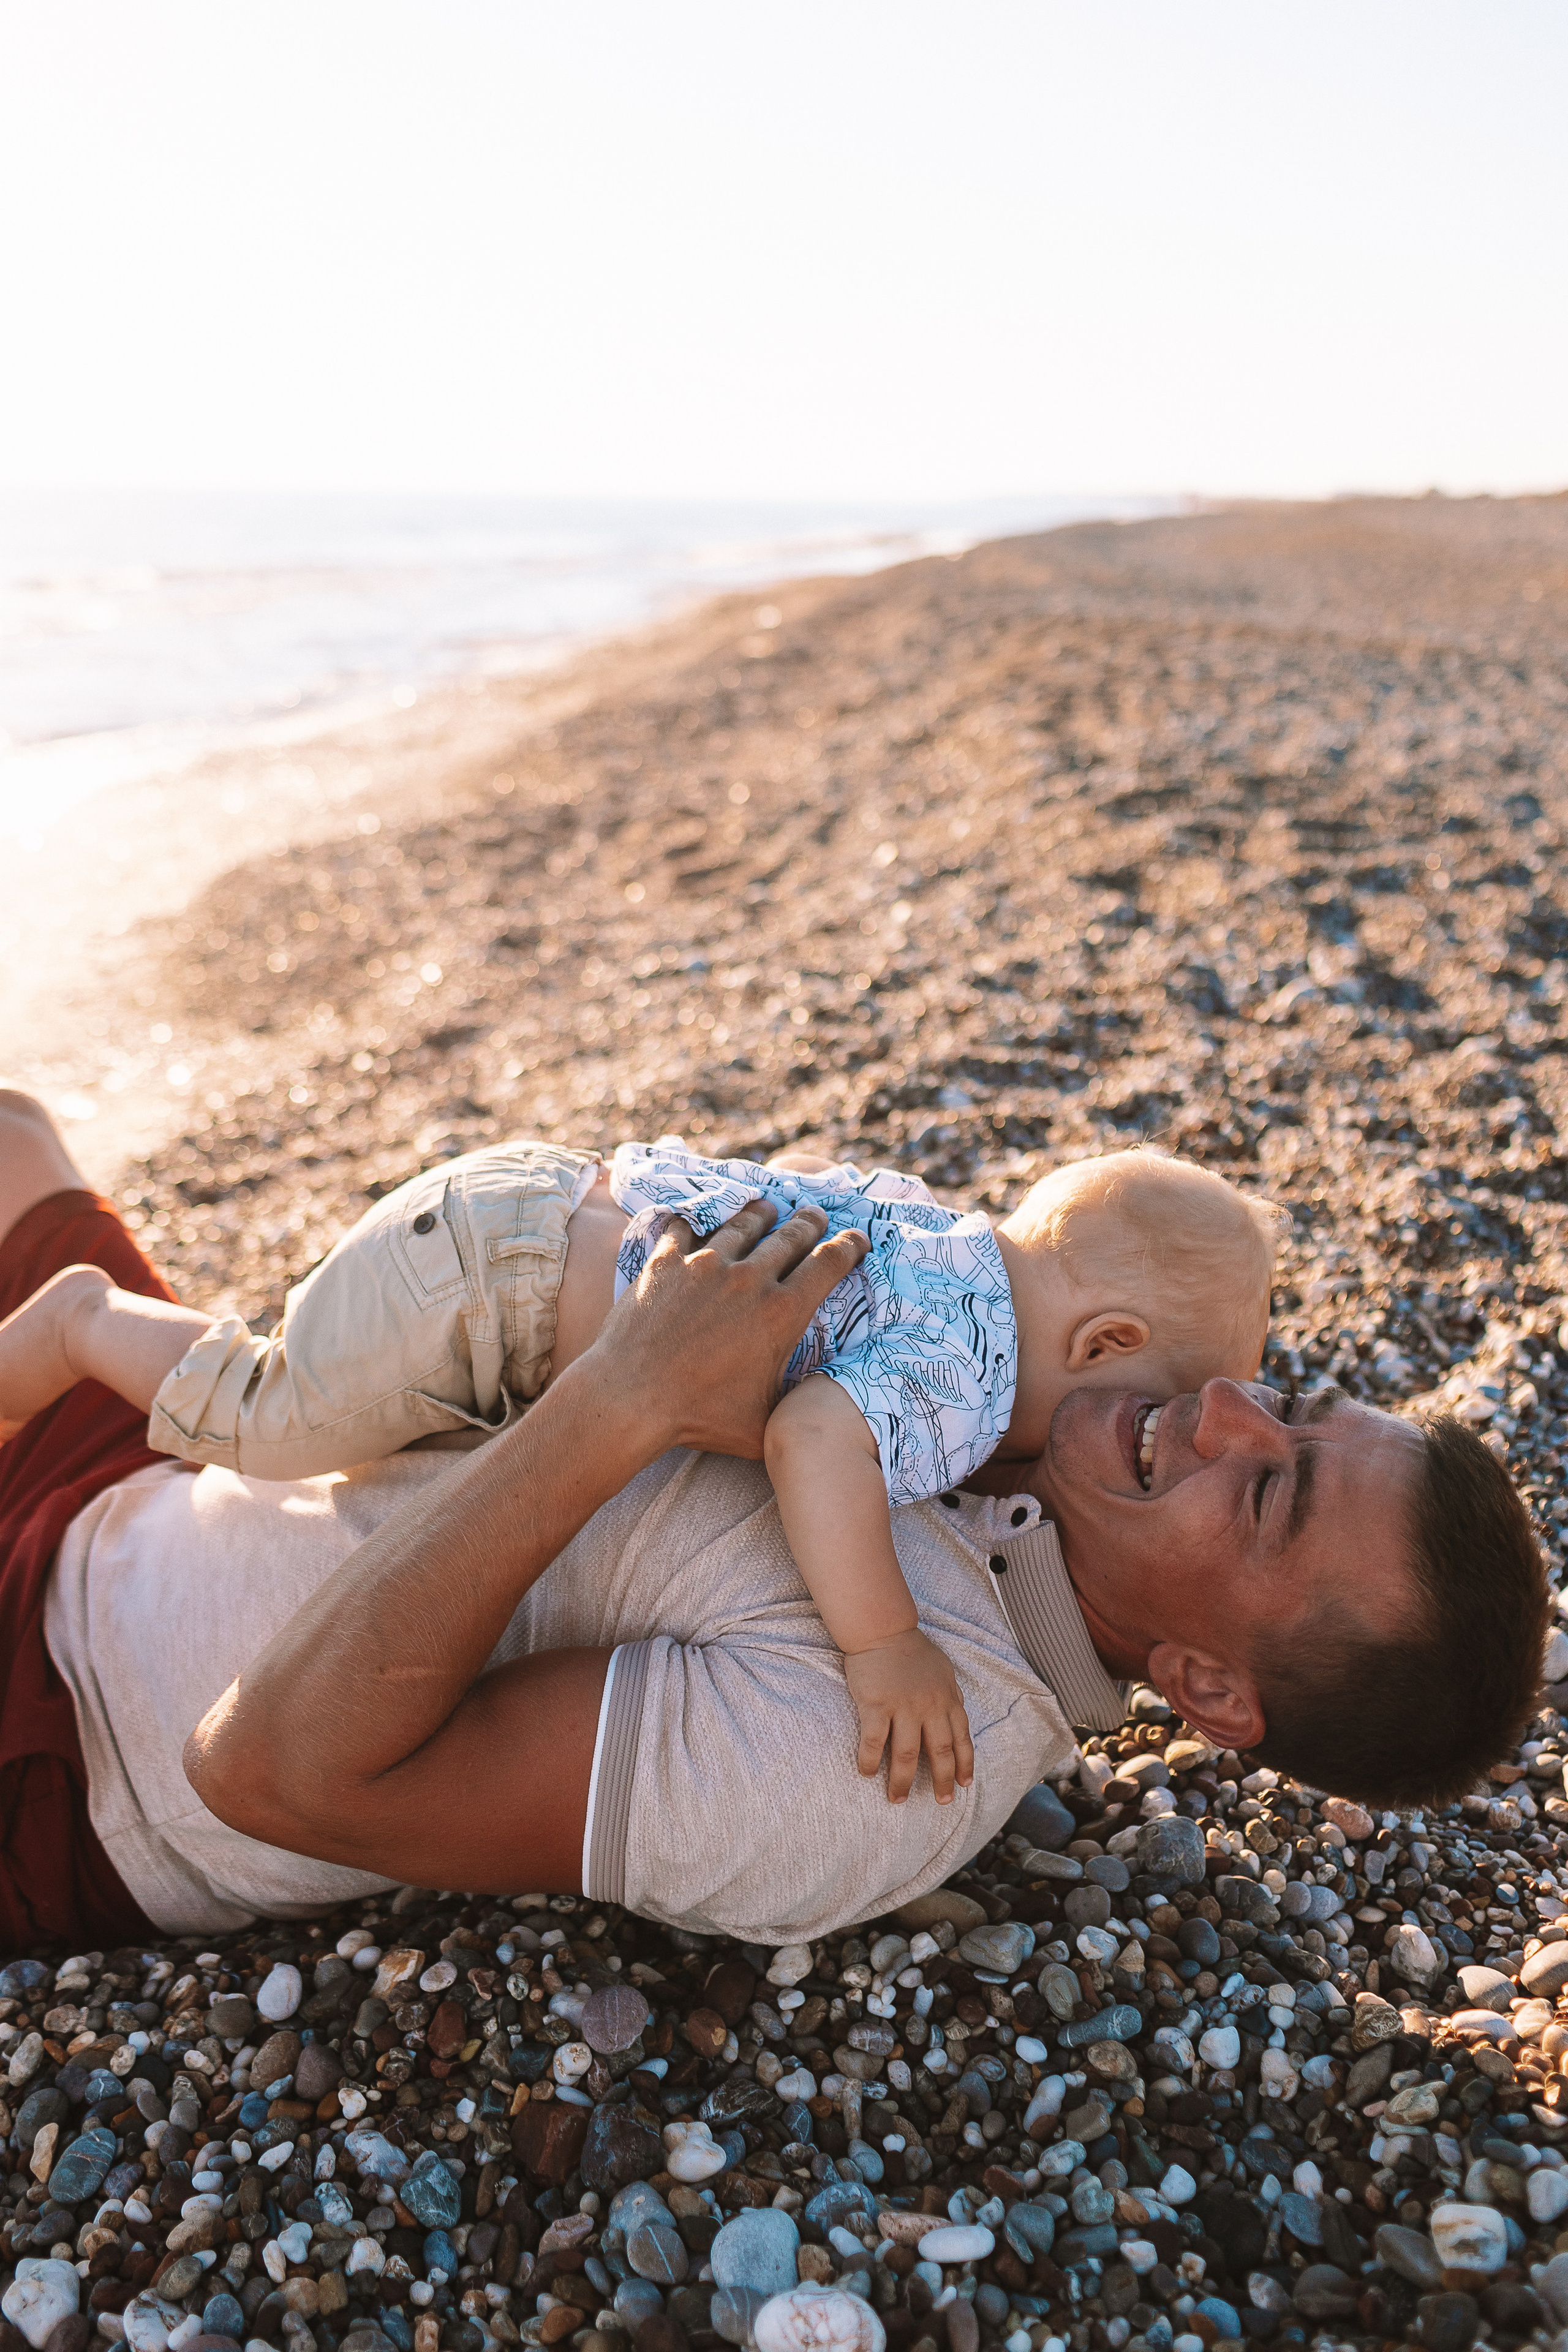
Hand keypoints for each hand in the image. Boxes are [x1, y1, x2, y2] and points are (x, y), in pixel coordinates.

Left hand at [592, 1197, 867, 1460]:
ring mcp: (705, 1265)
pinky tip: (698, 1217)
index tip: (856, 1239)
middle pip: (791, 1235)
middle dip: (810, 1222)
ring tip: (768, 1207)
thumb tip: (816, 1403)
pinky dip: (696, 1220)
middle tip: (816, 1215)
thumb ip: (793, 1406)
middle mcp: (749, 1279)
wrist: (630, 1397)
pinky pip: (685, 1226)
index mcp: (782, 1313)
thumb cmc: (699, 1418)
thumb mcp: (763, 1424)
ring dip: (760, 1213)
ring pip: (743, 1224)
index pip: (828, 1265)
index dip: (849, 1247)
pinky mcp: (666, 1262)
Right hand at [844, 1627, 974, 1804]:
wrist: (883, 1629)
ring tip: (898, 1799)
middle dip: (941, 1781)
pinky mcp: (876, 1705)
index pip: (961, 1739)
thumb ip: (950, 1696)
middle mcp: (930, 1706)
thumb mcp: (943, 1671)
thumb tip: (957, 1718)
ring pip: (907, 1754)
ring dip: (903, 1781)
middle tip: (940, 1802)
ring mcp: (903, 1706)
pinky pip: (874, 1742)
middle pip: (939, 1752)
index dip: (964, 1764)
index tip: (963, 1785)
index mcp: (947, 1699)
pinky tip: (867, 1773)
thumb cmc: (912, 1651)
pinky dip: (871, 1761)